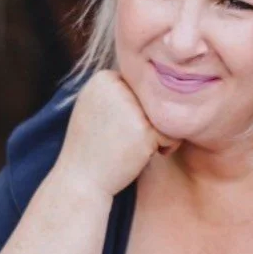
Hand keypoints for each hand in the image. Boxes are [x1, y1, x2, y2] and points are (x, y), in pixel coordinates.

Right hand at [57, 70, 179, 197]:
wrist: (81, 180)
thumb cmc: (92, 146)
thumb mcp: (96, 107)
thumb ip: (118, 89)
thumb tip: (151, 73)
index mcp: (103, 78)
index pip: (141, 88)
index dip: (136, 110)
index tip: (116, 127)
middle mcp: (117, 87)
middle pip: (154, 101)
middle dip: (148, 122)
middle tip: (125, 139)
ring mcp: (131, 108)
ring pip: (165, 116)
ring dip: (157, 134)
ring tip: (133, 146)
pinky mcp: (145, 129)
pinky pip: (171, 134)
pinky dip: (163, 147)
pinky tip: (141, 155)